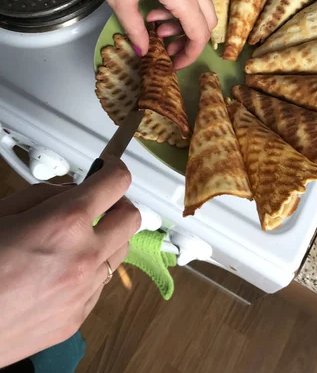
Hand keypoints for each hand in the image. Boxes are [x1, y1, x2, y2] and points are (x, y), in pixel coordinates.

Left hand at [0, 0, 216, 69]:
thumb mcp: (120, 1)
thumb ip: (136, 30)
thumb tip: (144, 51)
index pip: (199, 33)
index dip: (190, 54)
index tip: (175, 64)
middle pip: (207, 20)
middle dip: (190, 39)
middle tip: (166, 49)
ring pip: (200, 4)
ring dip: (183, 21)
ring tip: (154, 26)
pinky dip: (179, 5)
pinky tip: (153, 6)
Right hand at [0, 157, 140, 367]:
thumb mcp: (2, 211)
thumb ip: (44, 194)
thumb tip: (75, 189)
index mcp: (64, 223)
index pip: (117, 183)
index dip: (115, 169)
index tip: (110, 168)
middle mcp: (83, 257)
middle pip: (132, 218)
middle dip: (119, 205)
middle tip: (100, 203)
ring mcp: (83, 292)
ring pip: (120, 253)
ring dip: (107, 239)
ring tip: (78, 240)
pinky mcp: (76, 319)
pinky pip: (100, 286)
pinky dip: (90, 272)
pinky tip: (62, 272)